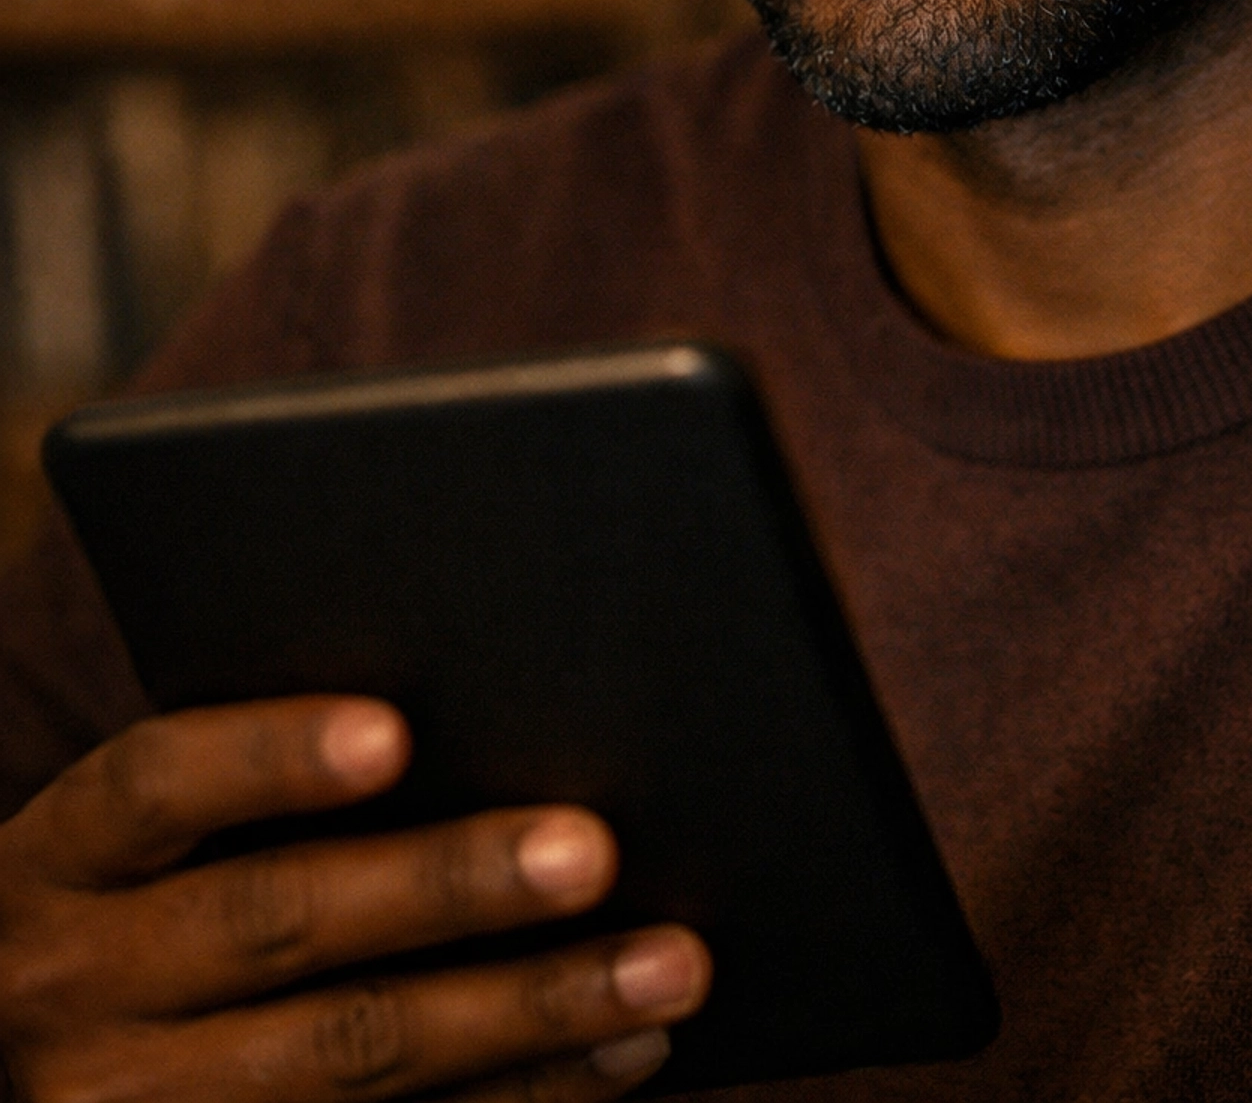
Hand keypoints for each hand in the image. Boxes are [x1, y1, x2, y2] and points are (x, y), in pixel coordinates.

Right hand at [0, 696, 710, 1100]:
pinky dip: (523, 1098)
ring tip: (665, 961)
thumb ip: (254, 782)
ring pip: (352, 1058)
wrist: (28, 1057)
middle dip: (449, 885)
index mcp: (64, 862)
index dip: (269, 756)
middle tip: (594, 848)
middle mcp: (83, 990)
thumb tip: (471, 710)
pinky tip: (620, 1053)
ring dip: (530, 1009)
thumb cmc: (134, 897)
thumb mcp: (140, 838)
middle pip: (278, 923)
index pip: (156, 786)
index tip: (394, 731)